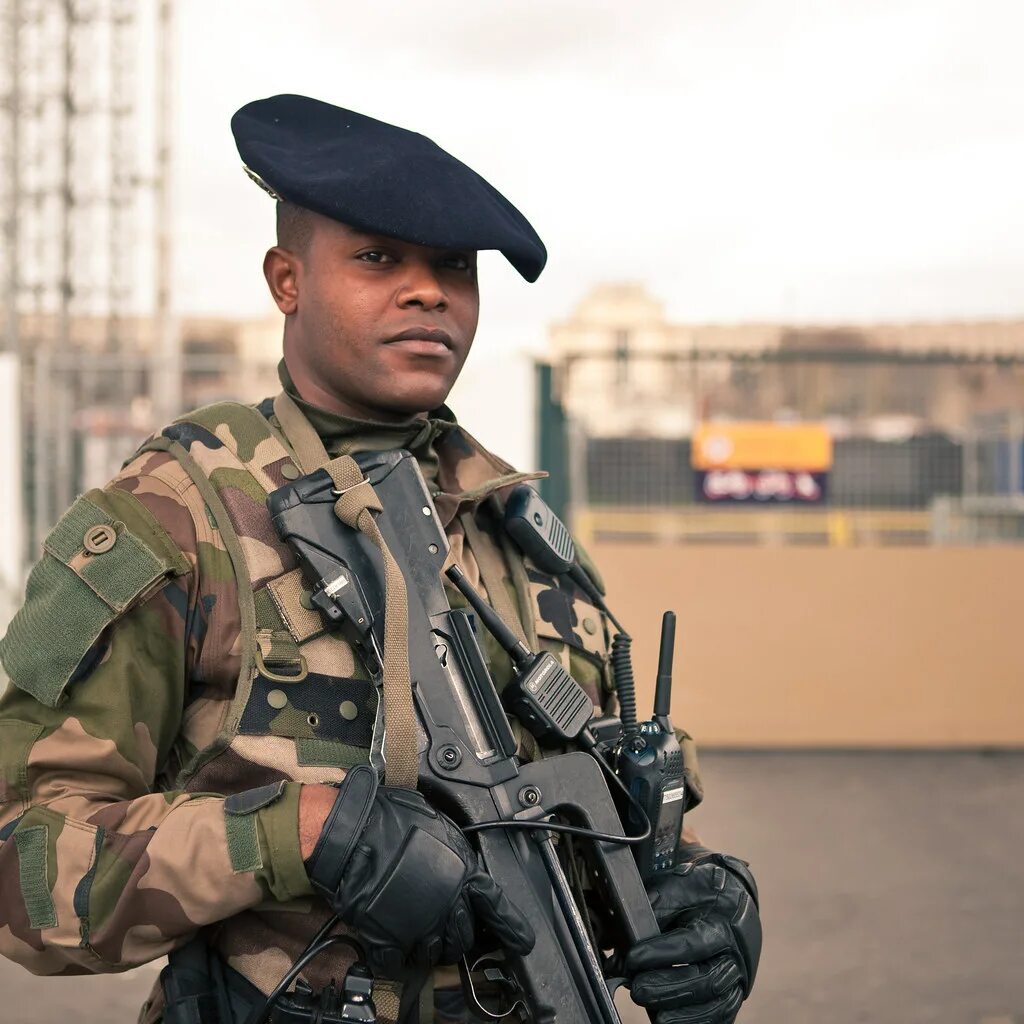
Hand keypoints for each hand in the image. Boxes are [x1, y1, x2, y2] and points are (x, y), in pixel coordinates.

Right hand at [304, 766, 534, 977]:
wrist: (351, 834)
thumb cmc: (389, 818)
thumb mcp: (435, 822)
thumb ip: (451, 848)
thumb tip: (456, 854)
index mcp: (462, 873)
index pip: (497, 907)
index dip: (512, 927)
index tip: (522, 941)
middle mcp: (446, 904)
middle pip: (464, 936)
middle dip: (459, 933)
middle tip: (446, 924)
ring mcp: (418, 926)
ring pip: (435, 953)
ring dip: (429, 945)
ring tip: (417, 929)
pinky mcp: (389, 940)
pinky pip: (398, 962)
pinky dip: (396, 956)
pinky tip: (392, 941)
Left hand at [625, 845, 761, 1023]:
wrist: (734, 900)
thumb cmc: (703, 894)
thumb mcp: (680, 887)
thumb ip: (655, 907)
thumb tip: (625, 934)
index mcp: (720, 924)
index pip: (691, 942)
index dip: (660, 952)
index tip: (632, 958)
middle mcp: (732, 956)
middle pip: (706, 980)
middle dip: (669, 988)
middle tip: (638, 989)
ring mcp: (736, 980)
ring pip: (717, 1005)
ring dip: (685, 1014)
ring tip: (657, 1016)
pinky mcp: (733, 996)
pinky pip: (720, 1016)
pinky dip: (698, 1021)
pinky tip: (672, 1021)